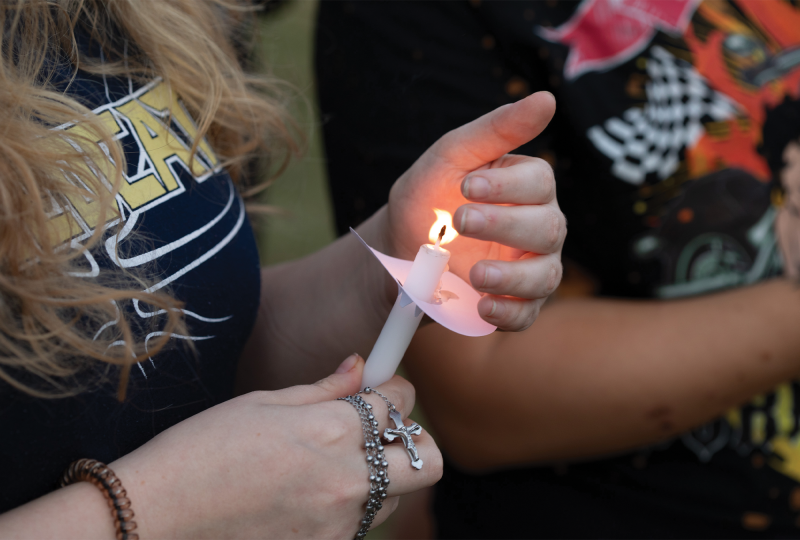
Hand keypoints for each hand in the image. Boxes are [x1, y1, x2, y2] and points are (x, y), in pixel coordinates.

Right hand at [111, 355, 441, 538]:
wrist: (156, 517)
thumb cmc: (199, 451)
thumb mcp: (260, 404)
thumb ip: (323, 389)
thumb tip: (358, 366)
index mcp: (329, 431)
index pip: (397, 404)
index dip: (397, 389)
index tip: (388, 387)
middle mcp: (345, 481)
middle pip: (428, 460)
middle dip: (414, 440)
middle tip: (382, 432)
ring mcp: (337, 525)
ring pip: (395, 497)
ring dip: (380, 477)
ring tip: (330, 467)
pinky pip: (358, 526)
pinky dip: (347, 508)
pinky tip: (306, 496)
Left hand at [384, 92, 563, 330]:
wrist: (398, 251)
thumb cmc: (428, 197)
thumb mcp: (451, 156)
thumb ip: (497, 129)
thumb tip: (547, 98)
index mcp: (526, 187)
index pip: (539, 182)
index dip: (507, 186)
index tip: (467, 186)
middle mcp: (538, 226)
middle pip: (548, 228)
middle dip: (504, 226)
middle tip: (460, 221)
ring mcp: (531, 269)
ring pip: (545, 275)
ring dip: (511, 277)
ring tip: (473, 274)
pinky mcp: (516, 304)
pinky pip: (527, 315)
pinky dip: (507, 314)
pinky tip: (481, 306)